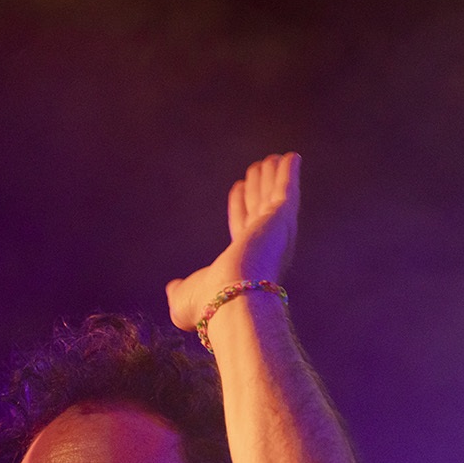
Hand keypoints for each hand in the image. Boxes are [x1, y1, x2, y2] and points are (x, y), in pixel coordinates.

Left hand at [166, 152, 300, 332]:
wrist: (230, 301)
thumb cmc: (208, 306)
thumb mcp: (184, 297)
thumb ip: (178, 289)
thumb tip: (171, 287)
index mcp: (244, 262)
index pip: (240, 227)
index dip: (239, 207)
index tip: (237, 188)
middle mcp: (263, 247)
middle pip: (259, 209)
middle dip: (258, 189)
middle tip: (257, 168)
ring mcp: (274, 233)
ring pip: (273, 198)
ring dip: (272, 178)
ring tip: (271, 159)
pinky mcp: (282, 219)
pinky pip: (287, 189)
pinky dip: (289, 173)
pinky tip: (292, 156)